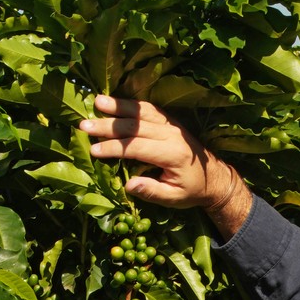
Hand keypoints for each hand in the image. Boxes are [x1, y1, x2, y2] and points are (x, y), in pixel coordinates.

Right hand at [79, 96, 251, 235]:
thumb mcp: (174, 198)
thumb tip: (128, 185)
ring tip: (96, 101)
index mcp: (172, 155)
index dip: (114, 148)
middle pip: (135, 126)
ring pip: (142, 111)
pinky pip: (149, 109)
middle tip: (84, 125)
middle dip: (108, 125)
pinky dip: (131, 104)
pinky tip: (114, 101)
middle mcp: (172, 135)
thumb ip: (152, 192)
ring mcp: (172, 125)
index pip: (137, 148)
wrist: (215, 178)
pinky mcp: (170, 121)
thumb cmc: (192, 191)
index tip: (93, 150)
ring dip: (118, 106)